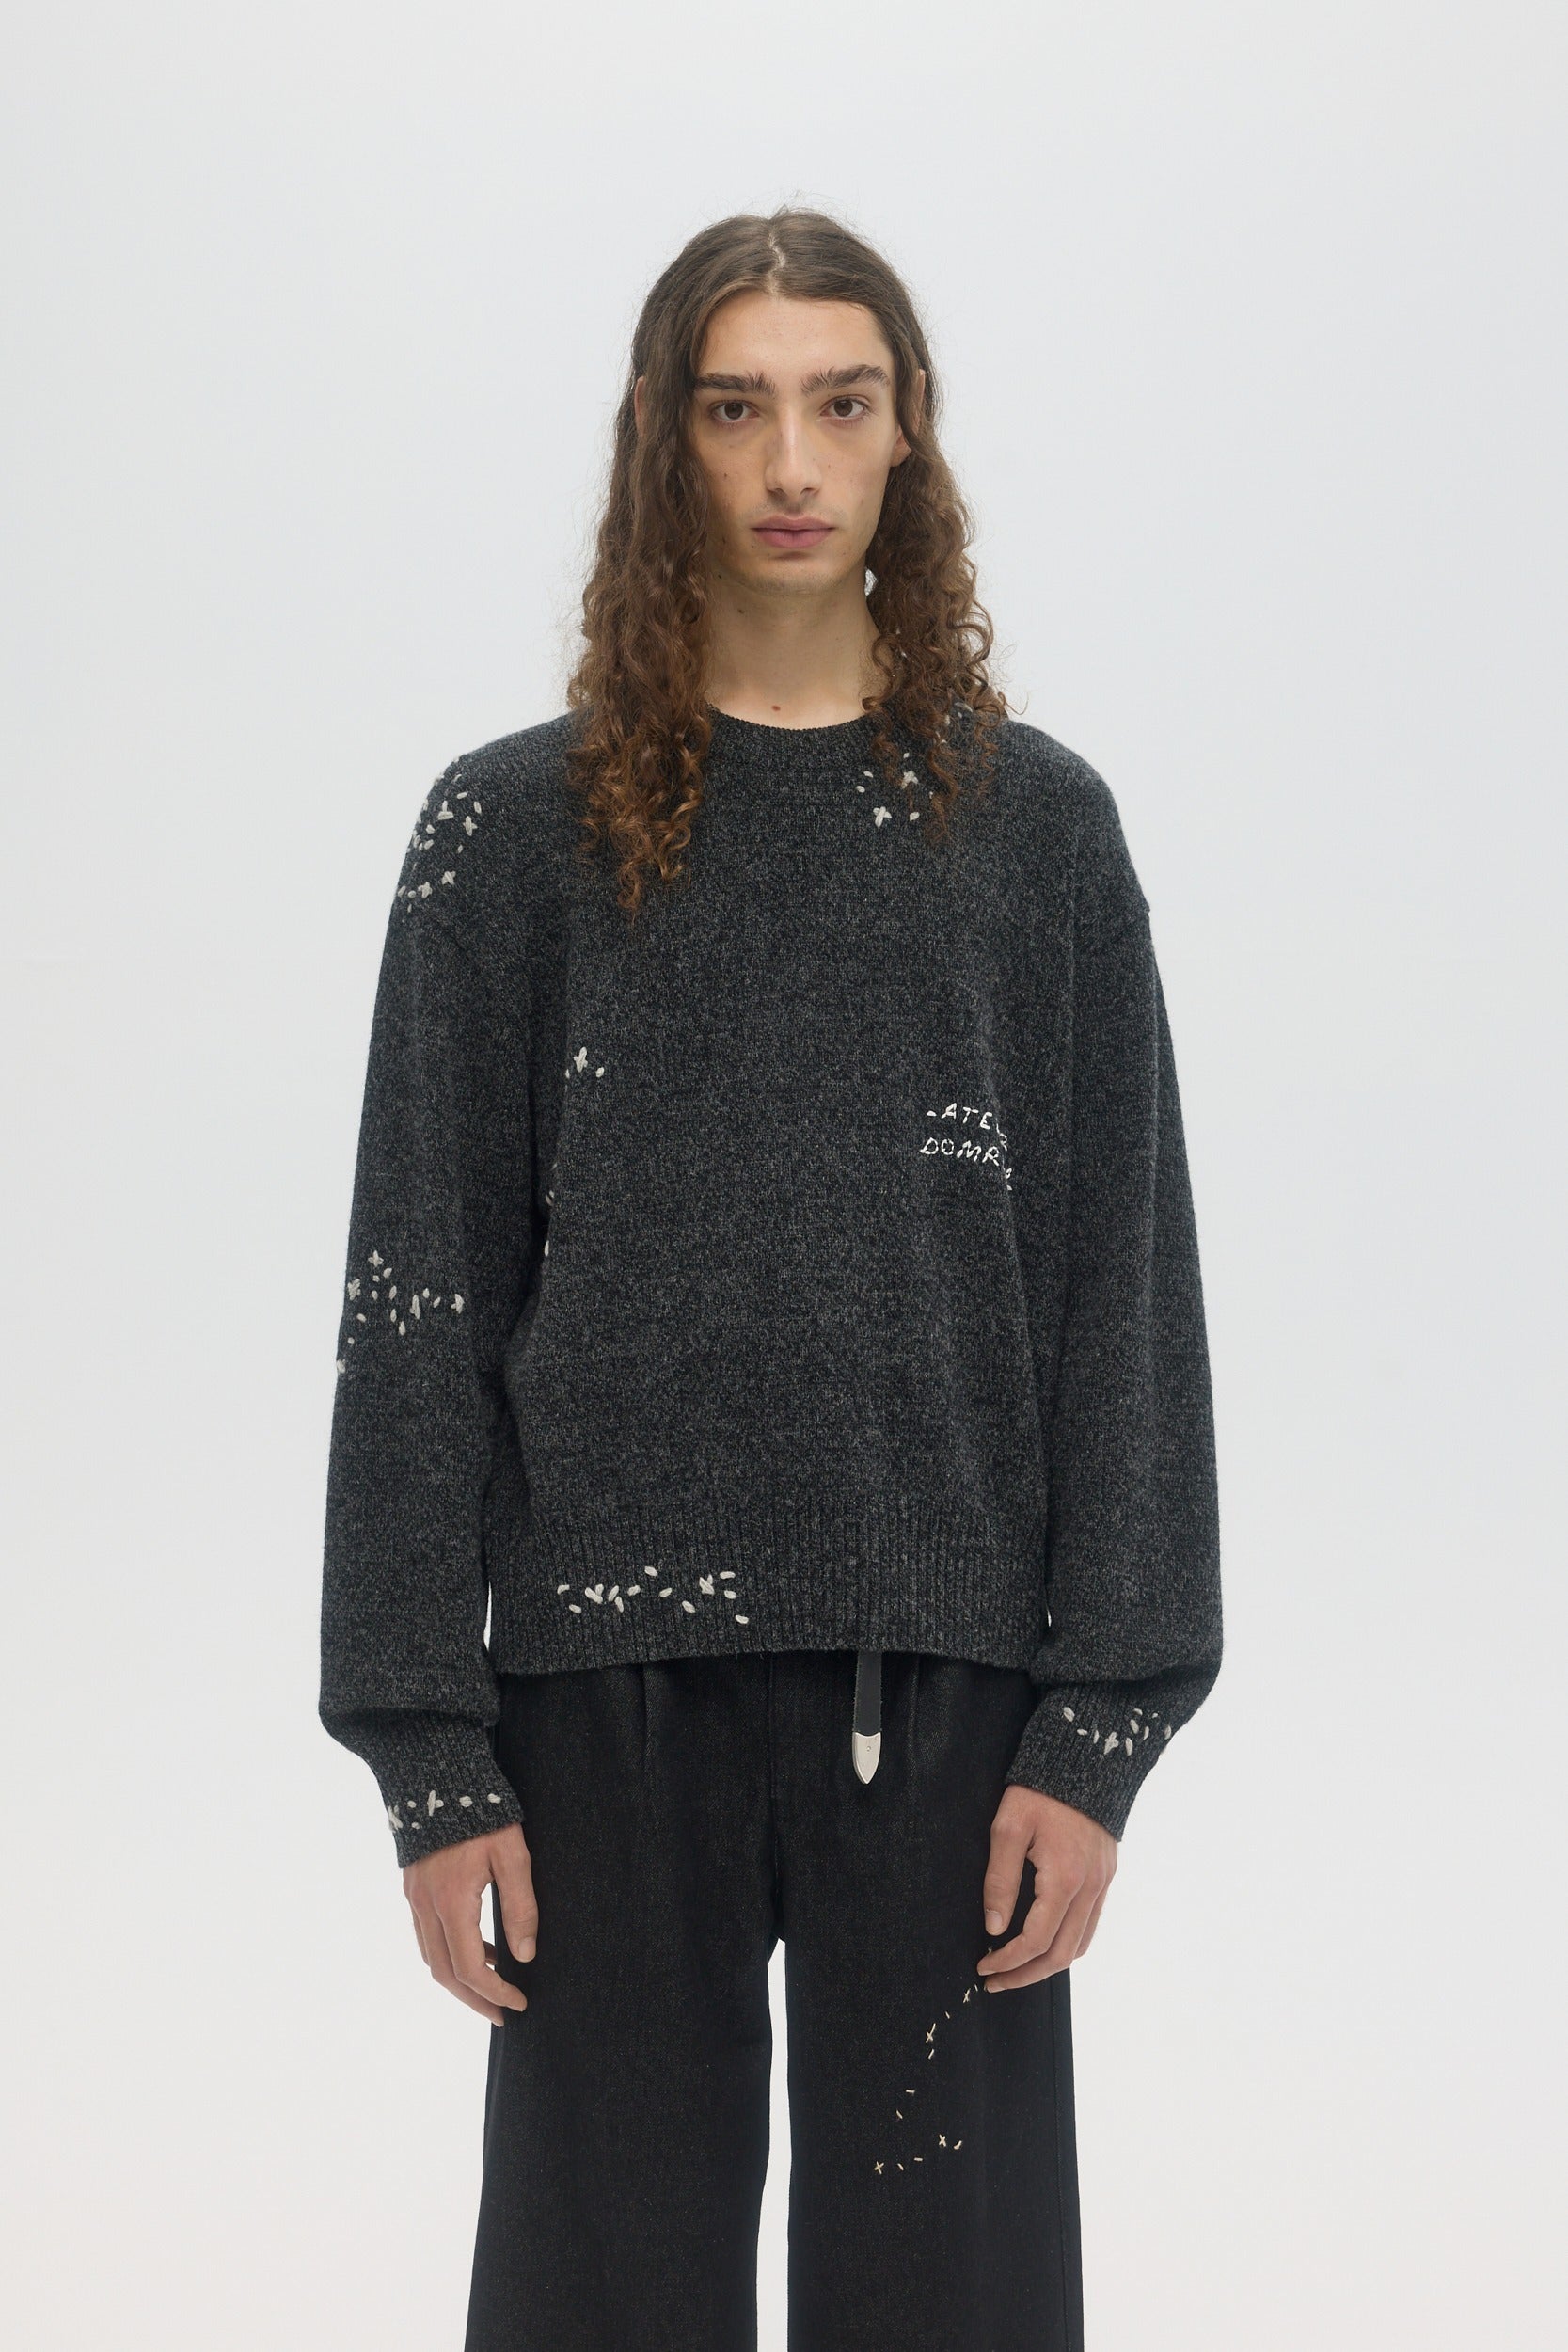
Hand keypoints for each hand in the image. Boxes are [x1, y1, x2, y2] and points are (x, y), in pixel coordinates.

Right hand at [404, 1823, 537, 2025]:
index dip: (494, 1992)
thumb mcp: (512, 1856)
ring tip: (492, 1984)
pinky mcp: (413, 1888)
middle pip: (444, 1973)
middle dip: (474, 1999)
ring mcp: (415, 1898)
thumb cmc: (484, 1815)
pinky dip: (448, 1953)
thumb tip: (526, 1955)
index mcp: (452, 1901)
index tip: (518, 2002)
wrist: (441, 1777)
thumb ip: (521, 1906)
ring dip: (459, 1979)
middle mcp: (427, 1906)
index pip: (469, 1968)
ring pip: (431, 1957)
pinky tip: (474, 1948)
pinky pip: (426, 1936)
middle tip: (502, 2013)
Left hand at [975, 1784, 1116, 1990]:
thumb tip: (993, 1927)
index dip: (1007, 1961)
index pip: (1035, 1941)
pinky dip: (1067, 1944)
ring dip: (1048, 1964)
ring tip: (1018, 1969)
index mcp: (1065, 1879)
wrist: (1084, 1761)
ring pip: (1080, 1945)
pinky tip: (1045, 1942)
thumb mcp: (1008, 1828)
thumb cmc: (1040, 1792)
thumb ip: (1000, 1880)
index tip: (983, 1966)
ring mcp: (1102, 1884)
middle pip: (1061, 1954)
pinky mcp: (1106, 1876)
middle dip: (1026, 1975)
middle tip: (996, 1981)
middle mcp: (1090, 1889)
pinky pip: (1090, 1925)